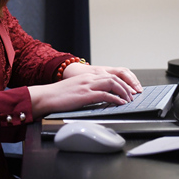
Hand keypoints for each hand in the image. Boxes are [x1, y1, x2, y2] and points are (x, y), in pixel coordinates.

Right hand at [27, 68, 141, 117]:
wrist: (46, 96)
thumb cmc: (58, 95)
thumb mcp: (75, 88)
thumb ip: (87, 89)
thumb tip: (99, 97)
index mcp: (86, 76)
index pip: (109, 75)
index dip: (121, 82)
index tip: (127, 90)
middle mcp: (88, 78)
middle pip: (113, 78)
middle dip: (125, 87)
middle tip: (132, 96)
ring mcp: (87, 86)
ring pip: (112, 84)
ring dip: (123, 92)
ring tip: (128, 100)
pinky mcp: (85, 94)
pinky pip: (105, 95)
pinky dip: (115, 99)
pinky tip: (119, 103)